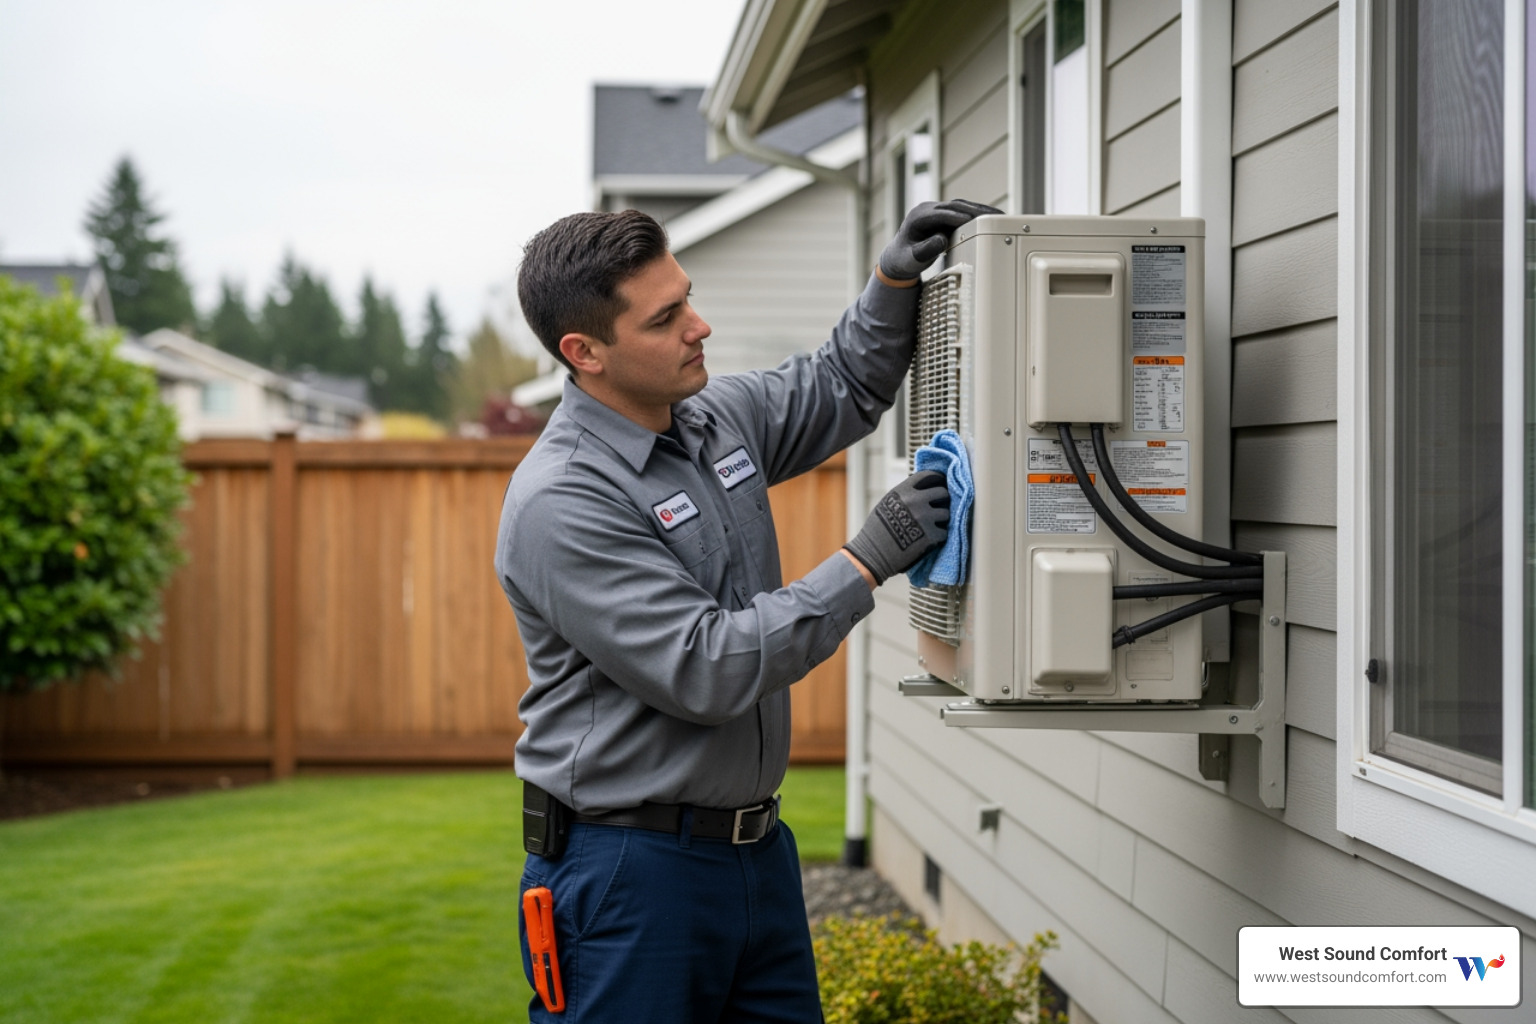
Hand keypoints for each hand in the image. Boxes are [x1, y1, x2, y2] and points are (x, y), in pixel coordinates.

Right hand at [843, 471, 950, 584]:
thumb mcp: (886, 504)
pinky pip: (944, 532)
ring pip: (946, 513)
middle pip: (942, 493)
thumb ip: (904, 495)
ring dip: (941, 520)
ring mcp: (925, 518)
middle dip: (942, 500)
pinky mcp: (931, 536)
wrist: (873, 555)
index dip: (936, 481)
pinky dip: (938, 536)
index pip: (928, 476)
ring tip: (931, 526)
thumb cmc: (876, 531)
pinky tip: (929, 539)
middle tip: (937, 508)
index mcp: (903, 491)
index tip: (938, 486)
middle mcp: (915, 501)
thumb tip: (922, 490)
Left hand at [878, 199, 1002, 281]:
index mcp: (918, 216)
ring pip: (961, 206)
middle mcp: (928, 209)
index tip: (975, 221)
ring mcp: (937, 210)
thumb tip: (942, 240)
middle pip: (955, 206)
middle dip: (976, 211)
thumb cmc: (903, 259)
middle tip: (995, 217)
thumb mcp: (912, 259)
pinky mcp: (945, 215)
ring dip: (980, 210)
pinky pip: (963, 211)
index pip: (942, 213)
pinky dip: (977, 214)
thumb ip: (925, 250)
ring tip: (999, 216)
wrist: (898, 257)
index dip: (959, 217)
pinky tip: (991, 218)